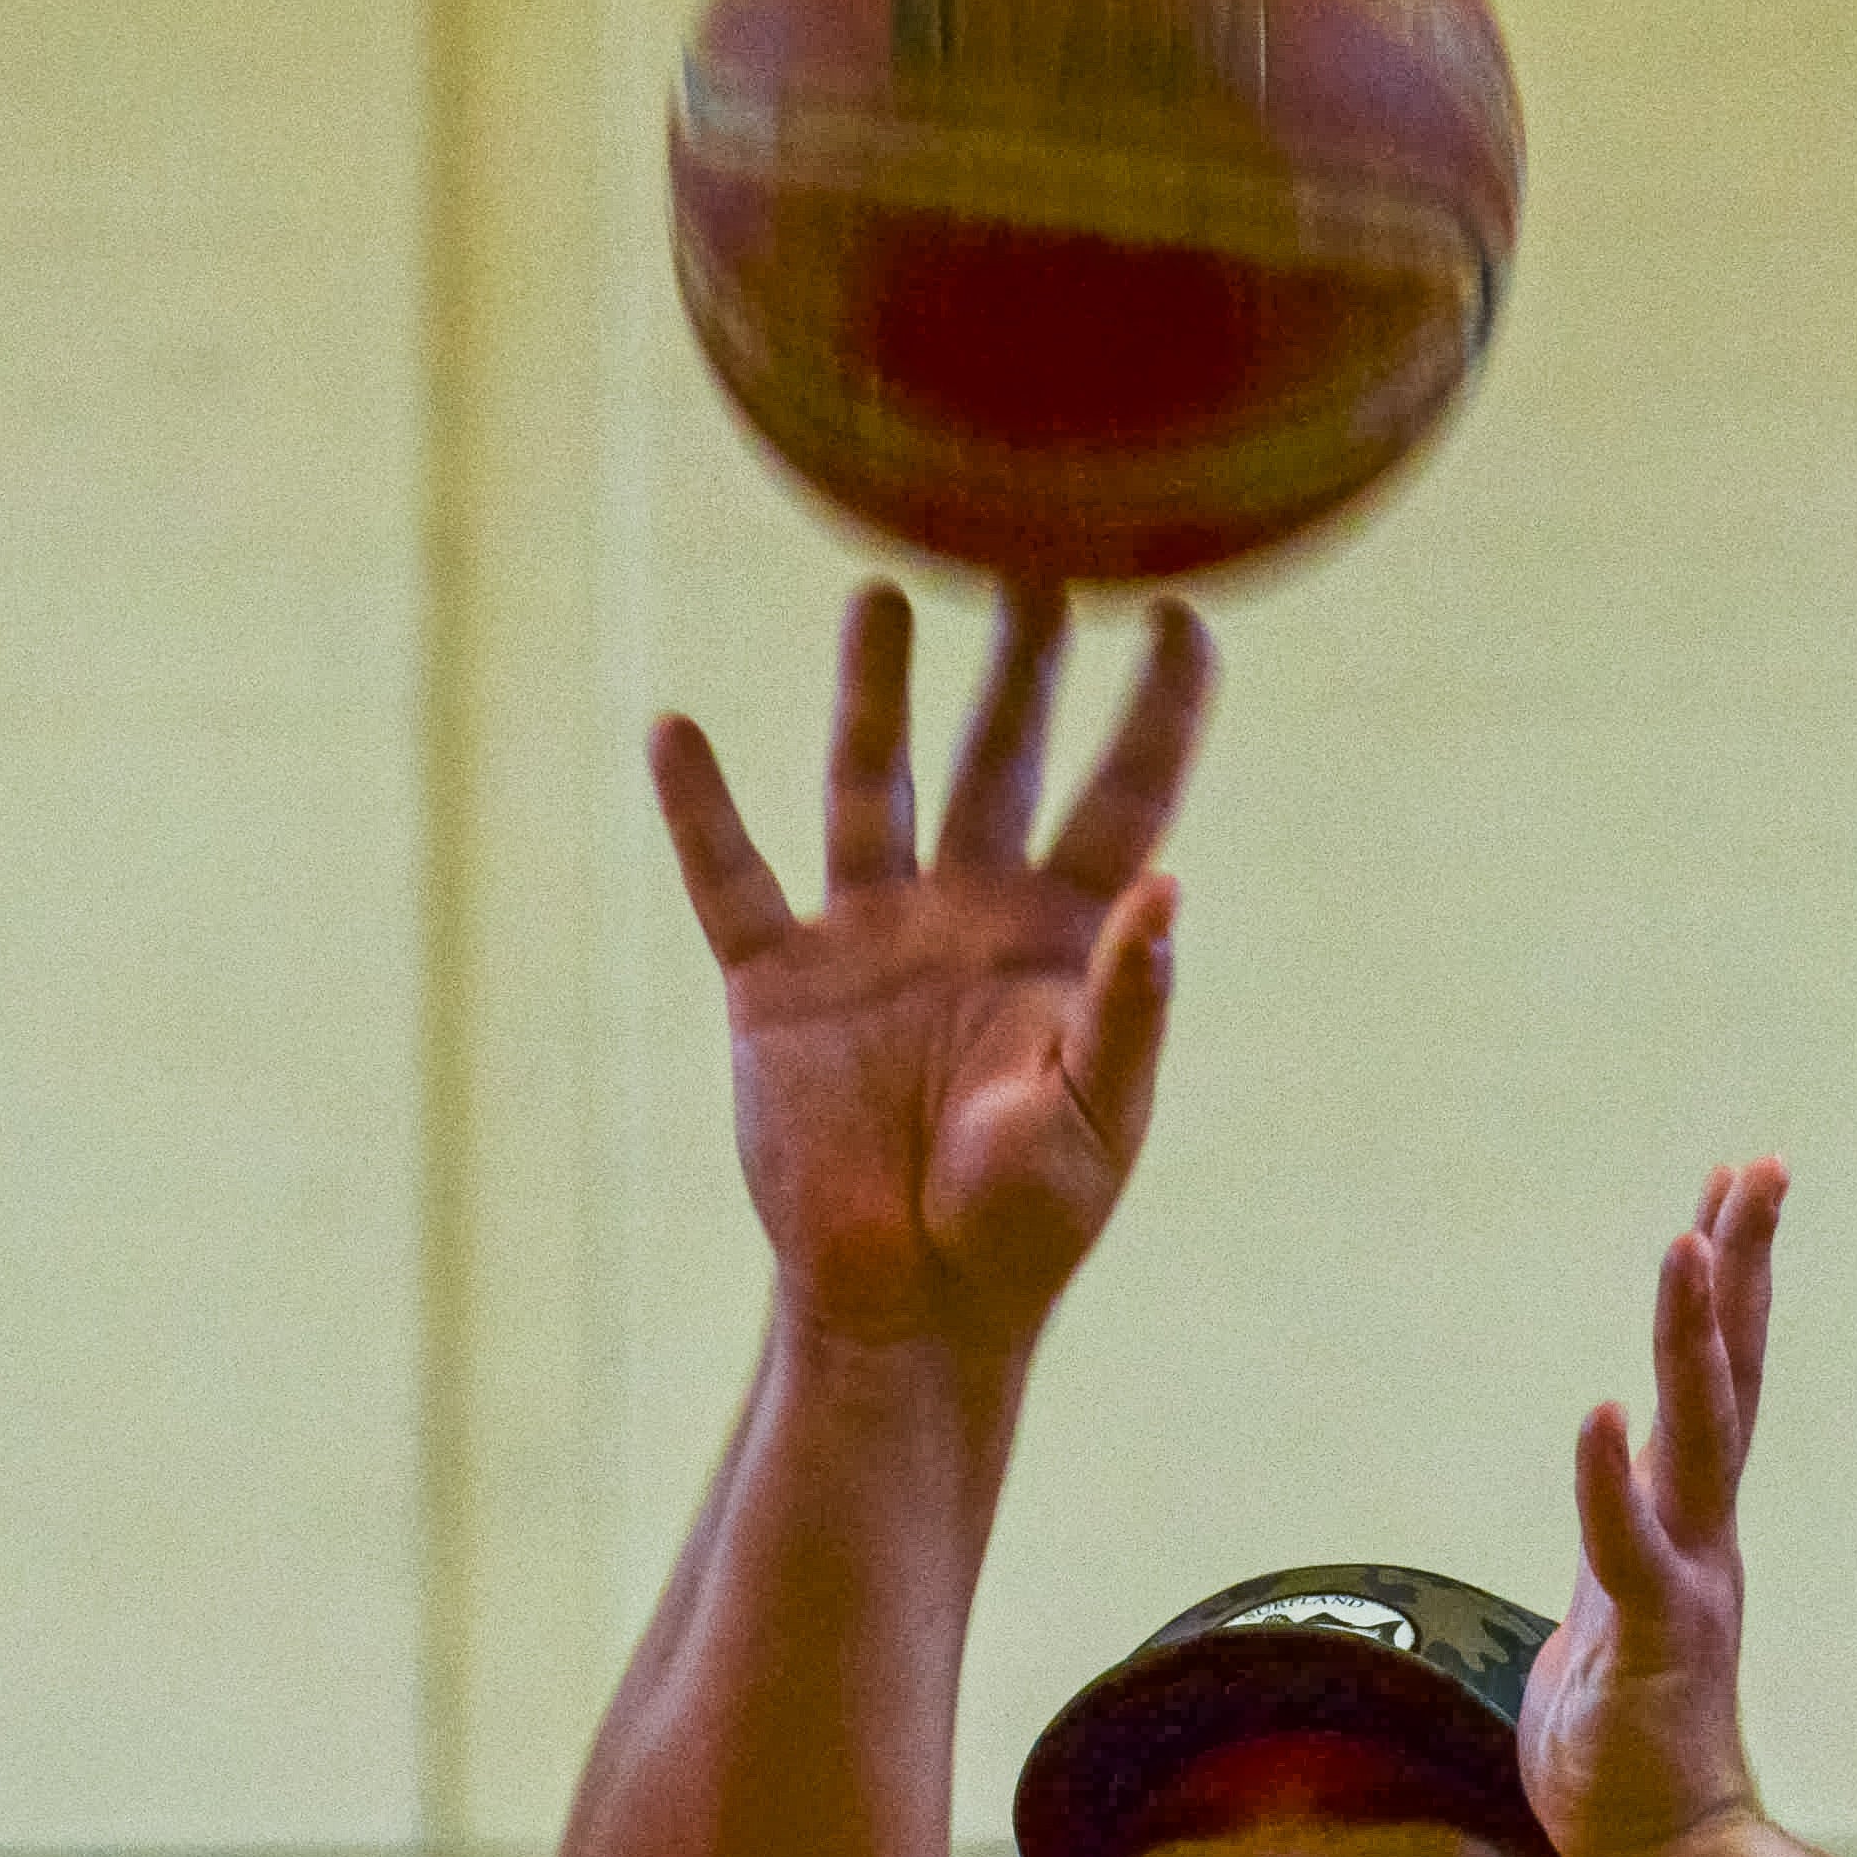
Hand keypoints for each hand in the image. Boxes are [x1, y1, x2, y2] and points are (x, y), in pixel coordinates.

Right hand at [655, 582, 1212, 1352]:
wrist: (906, 1304)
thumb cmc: (1025, 1228)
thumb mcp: (1094, 1120)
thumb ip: (1129, 1007)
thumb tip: (1171, 889)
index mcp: (1064, 938)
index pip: (1129, 793)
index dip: (1159, 705)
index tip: (1182, 609)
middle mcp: (968, 913)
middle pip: (1001, 752)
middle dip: (1020, 657)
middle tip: (1037, 552)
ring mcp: (869, 939)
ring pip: (869, 783)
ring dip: (872, 692)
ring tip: (879, 594)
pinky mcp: (777, 986)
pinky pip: (729, 878)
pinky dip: (699, 807)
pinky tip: (674, 729)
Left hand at [1523, 1161, 1786, 1856]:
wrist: (1660, 1856)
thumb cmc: (1626, 1743)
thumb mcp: (1621, 1608)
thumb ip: (1625, 1540)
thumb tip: (1615, 1490)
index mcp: (1690, 1525)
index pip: (1721, 1381)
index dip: (1729, 1282)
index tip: (1736, 1185)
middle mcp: (1700, 1535)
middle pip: (1732, 1376)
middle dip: (1741, 1266)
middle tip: (1760, 1166)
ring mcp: (1682, 1582)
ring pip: (1696, 1439)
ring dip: (1690, 1341)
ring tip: (1687, 1244)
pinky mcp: (1647, 1643)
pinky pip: (1625, 1550)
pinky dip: (1609, 1483)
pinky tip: (1599, 1415)